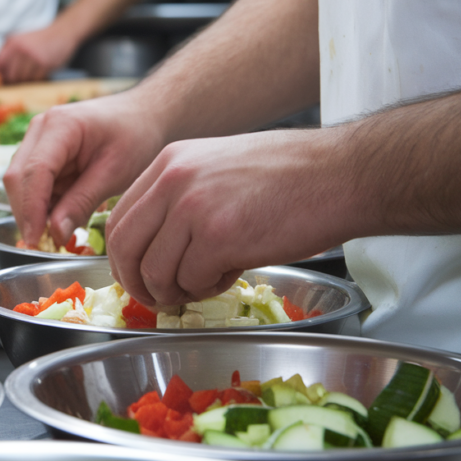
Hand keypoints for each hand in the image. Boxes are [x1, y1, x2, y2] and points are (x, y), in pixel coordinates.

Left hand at [0, 25, 77, 83]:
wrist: (62, 32)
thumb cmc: (40, 39)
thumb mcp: (20, 38)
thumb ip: (8, 51)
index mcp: (13, 42)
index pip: (0, 64)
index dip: (1, 73)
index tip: (6, 77)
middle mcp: (22, 49)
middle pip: (10, 75)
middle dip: (13, 80)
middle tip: (19, 80)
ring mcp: (33, 57)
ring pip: (22, 79)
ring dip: (25, 81)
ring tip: (30, 74)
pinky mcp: (45, 64)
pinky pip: (35, 79)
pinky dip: (36, 79)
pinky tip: (39, 73)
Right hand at [3, 93, 163, 247]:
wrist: (143, 114)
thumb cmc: (135, 136)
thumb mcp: (115, 172)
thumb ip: (82, 202)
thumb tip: (55, 233)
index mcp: (60, 126)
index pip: (34, 172)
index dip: (31, 210)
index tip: (36, 240)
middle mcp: (40, 129)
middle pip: (17, 178)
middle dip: (27, 214)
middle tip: (47, 244)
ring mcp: (37, 140)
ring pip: (20, 183)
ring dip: (34, 210)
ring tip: (60, 231)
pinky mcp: (41, 153)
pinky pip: (32, 184)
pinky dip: (43, 204)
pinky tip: (63, 215)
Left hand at [105, 129, 348, 306]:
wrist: (342, 173)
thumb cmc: (290, 176)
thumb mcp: (216, 168)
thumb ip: (179, 197)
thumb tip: (154, 243)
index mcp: (168, 163)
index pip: (118, 219)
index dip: (124, 258)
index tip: (138, 277)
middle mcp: (172, 180)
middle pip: (124, 247)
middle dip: (136, 283)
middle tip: (158, 297)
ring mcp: (192, 207)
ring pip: (155, 271)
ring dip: (176, 290)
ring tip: (207, 282)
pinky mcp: (218, 237)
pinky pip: (191, 281)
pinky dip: (207, 288)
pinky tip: (232, 273)